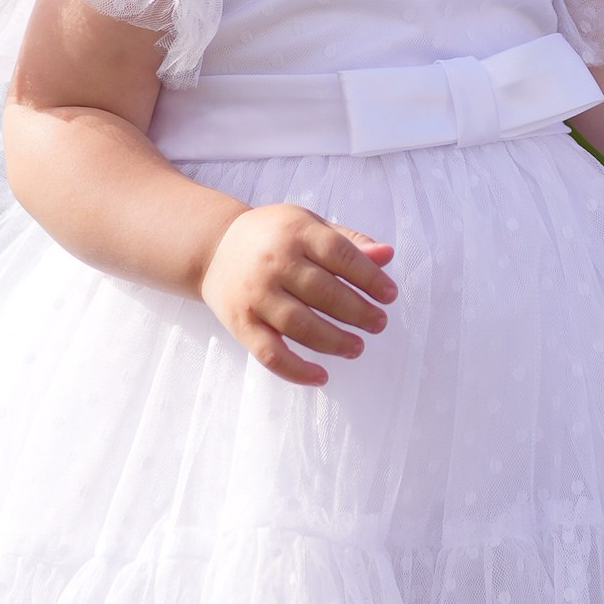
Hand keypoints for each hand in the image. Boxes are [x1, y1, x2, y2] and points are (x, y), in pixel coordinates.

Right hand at [201, 202, 396, 383]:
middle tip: (378, 324)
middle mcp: (274, 263)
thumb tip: (388, 255)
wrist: (214, 249)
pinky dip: (296, 370)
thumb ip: (349, 241)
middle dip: (358, 312)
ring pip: (300, 325)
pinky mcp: (241, 324)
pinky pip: (270, 353)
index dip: (369, 277)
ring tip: (357, 348)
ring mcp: (255, 295)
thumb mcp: (309, 227)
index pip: (340, 255)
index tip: (389, 295)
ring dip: (334, 341)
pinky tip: (321, 376)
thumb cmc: (273, 237)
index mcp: (295, 233)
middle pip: (323, 292)